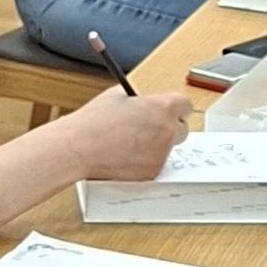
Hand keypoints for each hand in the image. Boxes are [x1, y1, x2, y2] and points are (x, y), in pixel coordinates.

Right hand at [67, 84, 191, 180]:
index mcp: (163, 107)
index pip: (186, 106)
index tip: (169, 113)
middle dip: (169, 129)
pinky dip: (145, 162)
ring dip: (156, 146)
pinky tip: (125, 155)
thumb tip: (144, 102)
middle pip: (182, 130)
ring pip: (167, 149)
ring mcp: (161, 153)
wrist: (80, 147)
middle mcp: (168, 130)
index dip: (175, 110)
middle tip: (151, 129)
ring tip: (129, 143)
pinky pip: (155, 164)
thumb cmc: (95, 121)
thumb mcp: (118, 95)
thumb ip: (139, 99)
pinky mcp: (152, 172)